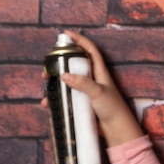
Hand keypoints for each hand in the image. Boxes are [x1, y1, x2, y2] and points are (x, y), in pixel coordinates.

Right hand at [41, 30, 143, 146]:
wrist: (117, 130)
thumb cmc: (113, 108)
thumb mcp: (98, 93)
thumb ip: (82, 83)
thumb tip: (64, 75)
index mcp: (100, 72)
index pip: (90, 50)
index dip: (80, 40)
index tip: (66, 33)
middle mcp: (93, 80)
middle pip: (74, 66)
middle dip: (60, 64)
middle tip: (47, 67)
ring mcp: (87, 92)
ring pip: (67, 82)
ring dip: (56, 83)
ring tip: (46, 84)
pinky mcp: (82, 104)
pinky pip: (66, 98)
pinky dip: (57, 99)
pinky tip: (48, 104)